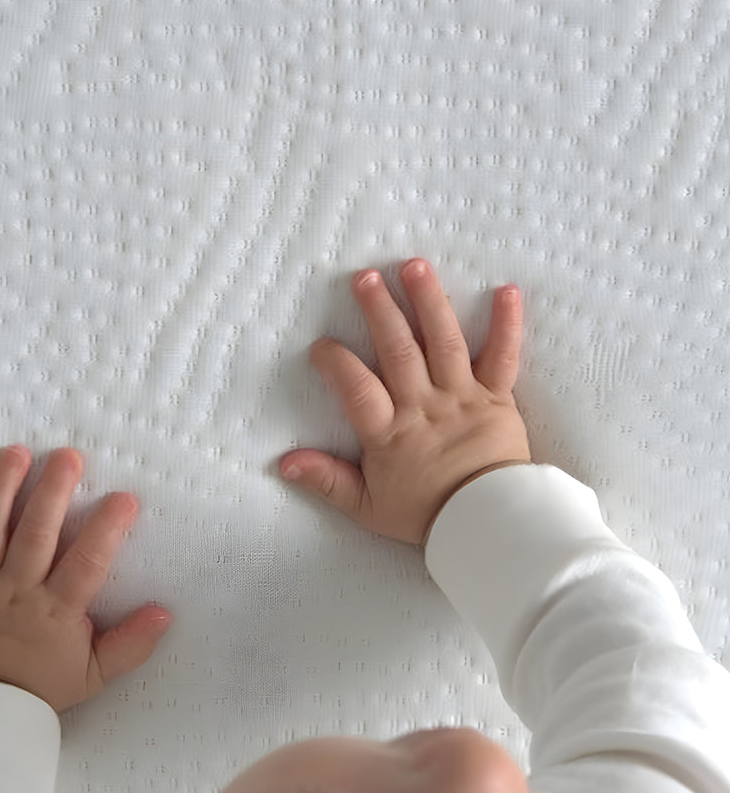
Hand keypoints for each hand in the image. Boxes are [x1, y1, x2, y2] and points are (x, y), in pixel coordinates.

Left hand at [0, 445, 173, 712]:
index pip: (86, 563)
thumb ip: (130, 645)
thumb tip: (164, 613)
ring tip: (14, 454)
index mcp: (55, 610)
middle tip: (67, 456)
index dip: (106, 530)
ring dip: (0, 490)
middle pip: (34, 534)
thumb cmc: (36, 690)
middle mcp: (15, 591)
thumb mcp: (93, 675)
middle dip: (52, 492)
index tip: (124, 498)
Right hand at [279, 258, 531, 546]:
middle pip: (399, 351)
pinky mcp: (498, 397)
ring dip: (429, 302)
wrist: (489, 526)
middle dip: (380, 311)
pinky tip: (507, 291)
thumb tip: (284, 463)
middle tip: (365, 277)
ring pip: (444, 342)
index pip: (357, 389)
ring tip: (415, 266)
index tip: (321, 345)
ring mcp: (462, 397)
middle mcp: (424, 407)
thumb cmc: (427, 516)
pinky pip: (503, 357)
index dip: (337, 363)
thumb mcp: (367, 507)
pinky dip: (507, 324)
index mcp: (390, 433)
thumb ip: (326, 480)